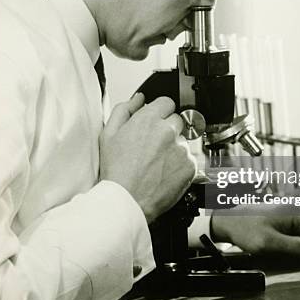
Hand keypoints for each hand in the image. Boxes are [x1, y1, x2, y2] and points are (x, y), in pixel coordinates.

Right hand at [99, 93, 196, 222]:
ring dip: (174, 148)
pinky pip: (189, 159)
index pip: (167, 102)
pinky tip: (164, 173)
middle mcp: (168, 131)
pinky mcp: (190, 166)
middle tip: (154, 147)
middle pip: (177, 120)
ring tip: (157, 163)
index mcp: (148, 120)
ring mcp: (181, 148)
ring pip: (183, 141)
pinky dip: (180, 165)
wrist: (127, 200)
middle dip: (168, 129)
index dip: (160, 113)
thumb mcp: (108, 135)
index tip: (156, 123)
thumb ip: (124, 110)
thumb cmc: (116, 171)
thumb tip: (138, 98)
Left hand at [211, 205, 299, 261]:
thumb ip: (295, 247)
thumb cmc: (246, 230)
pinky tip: (283, 245)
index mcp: (299, 212)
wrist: (230, 221)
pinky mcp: (293, 219)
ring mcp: (298, 214)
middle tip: (289, 255)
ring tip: (283, 249)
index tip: (299, 257)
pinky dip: (297, 244)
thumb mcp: (269, 243)